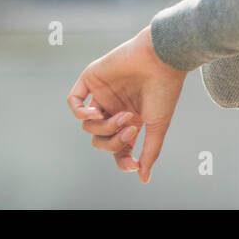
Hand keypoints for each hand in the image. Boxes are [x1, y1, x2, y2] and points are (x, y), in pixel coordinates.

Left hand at [66, 25, 187, 182]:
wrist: (162, 59)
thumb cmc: (164, 90)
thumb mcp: (157, 125)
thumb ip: (150, 152)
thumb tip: (144, 179)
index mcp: (131, 119)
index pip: (118, 147)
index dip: (123, 158)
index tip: (133, 163)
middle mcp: (114, 108)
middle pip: (100, 139)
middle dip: (114, 140)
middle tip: (131, 128)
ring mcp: (102, 94)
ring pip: (88, 124)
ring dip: (104, 126)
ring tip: (124, 114)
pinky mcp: (91, 79)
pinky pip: (73, 101)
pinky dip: (79, 112)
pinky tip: (94, 112)